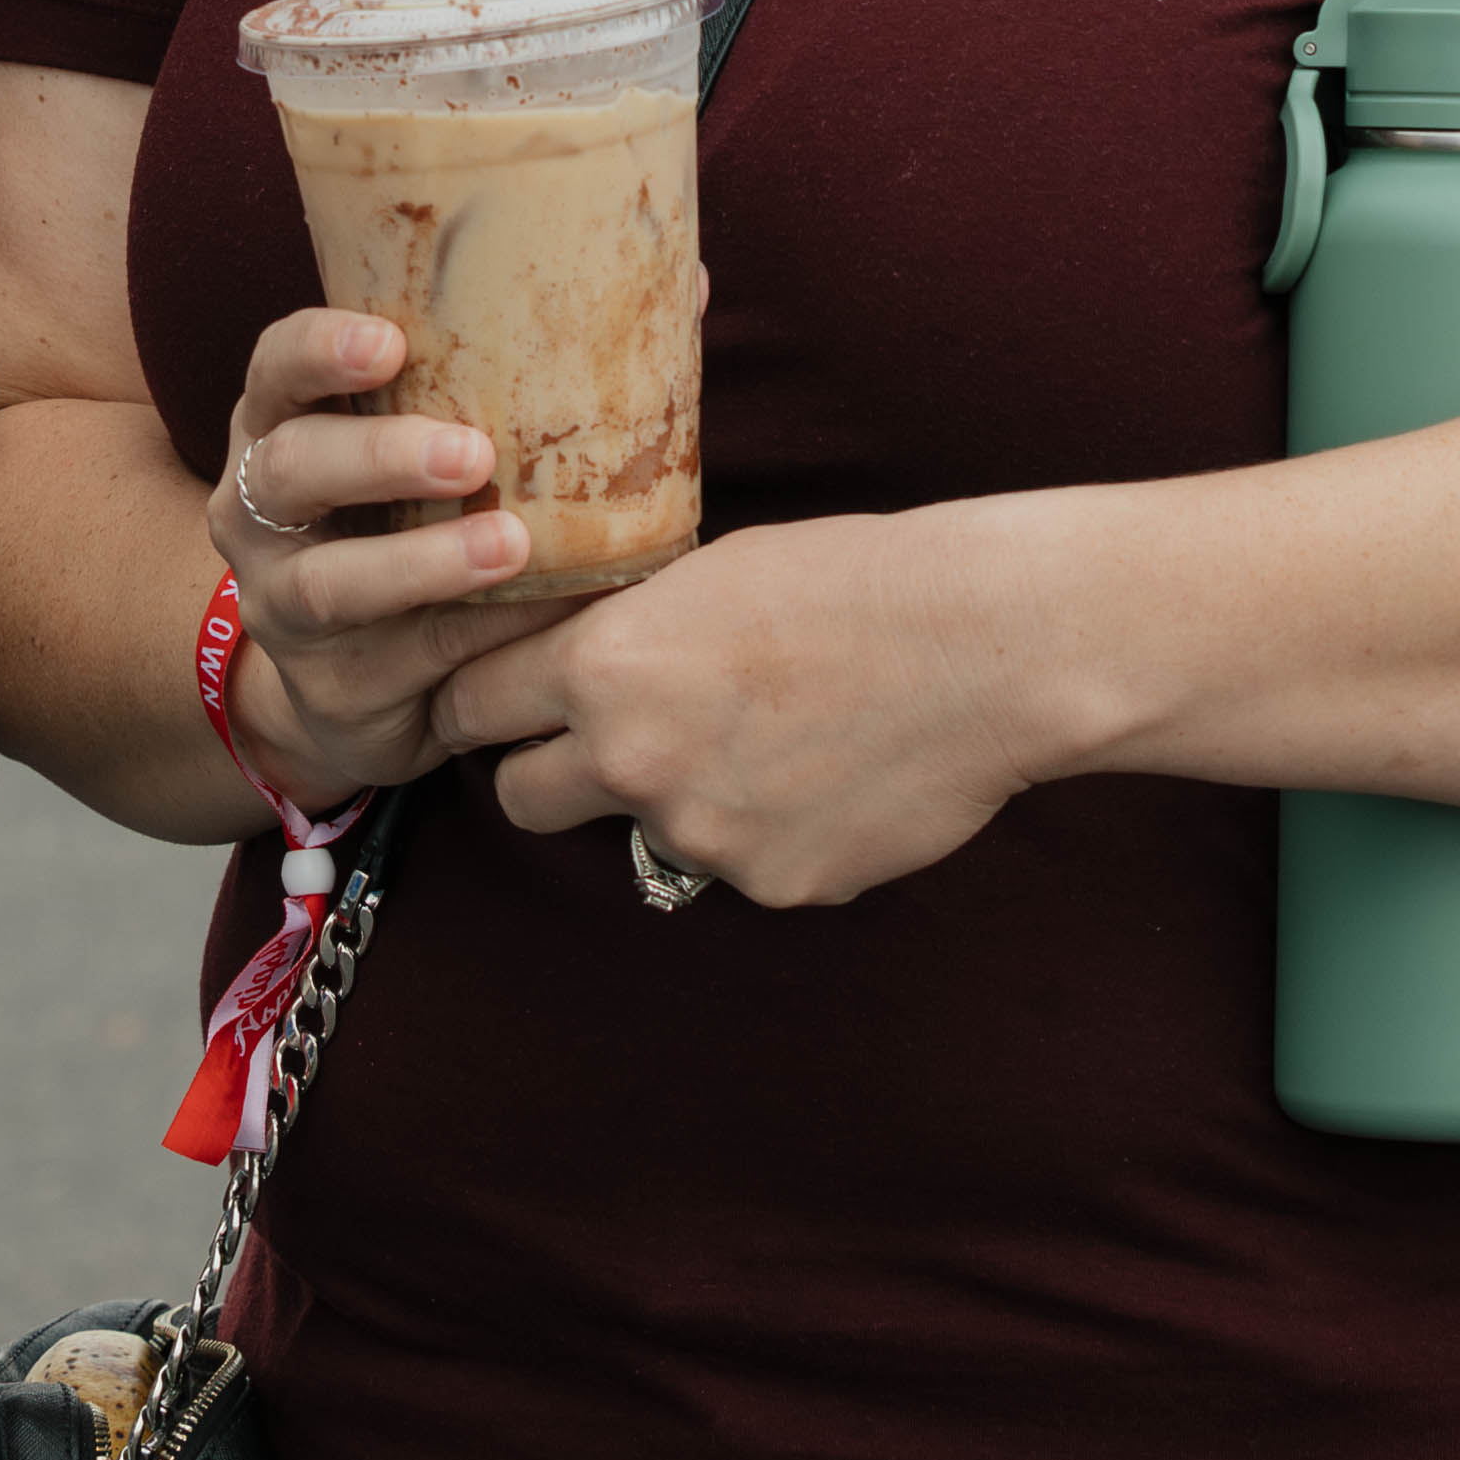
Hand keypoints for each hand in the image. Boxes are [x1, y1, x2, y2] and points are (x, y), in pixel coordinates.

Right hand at [208, 307, 590, 808]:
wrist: (355, 682)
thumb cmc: (416, 520)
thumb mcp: (439, 441)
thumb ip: (530, 373)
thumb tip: (685, 283)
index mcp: (286, 426)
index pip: (276, 368)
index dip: (320, 350)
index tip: (390, 341)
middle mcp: (262, 511)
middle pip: (295, 467)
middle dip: (379, 454)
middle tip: (474, 452)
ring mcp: (284, 605)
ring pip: (333, 580)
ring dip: (423, 561)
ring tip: (510, 546)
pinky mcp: (332, 687)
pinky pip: (404, 662)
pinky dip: (475, 635)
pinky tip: (540, 617)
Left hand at [440, 508, 1065, 909]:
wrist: (988, 648)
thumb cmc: (858, 580)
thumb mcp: (713, 572)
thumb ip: (632, 635)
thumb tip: (585, 671)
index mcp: (605, 666)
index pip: (471, 706)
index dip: (474, 707)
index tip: (487, 709)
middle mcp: (631, 761)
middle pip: (523, 799)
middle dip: (550, 774)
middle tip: (610, 743)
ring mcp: (700, 836)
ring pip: (649, 831)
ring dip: (685, 799)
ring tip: (779, 737)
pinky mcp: (770, 886)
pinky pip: (741, 865)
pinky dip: (773, 832)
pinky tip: (836, 776)